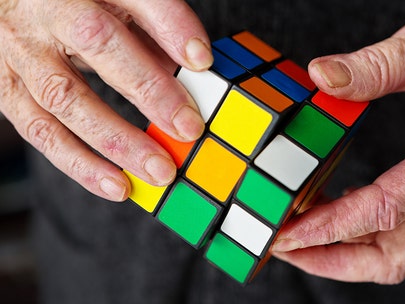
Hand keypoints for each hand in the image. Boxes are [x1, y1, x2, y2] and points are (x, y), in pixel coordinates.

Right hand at [0, 0, 211, 200]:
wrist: (14, 2)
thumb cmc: (77, 3)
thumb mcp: (118, 2)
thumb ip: (154, 27)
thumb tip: (194, 65)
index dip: (171, 28)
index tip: (202, 61)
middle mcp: (45, 12)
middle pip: (97, 44)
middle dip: (148, 90)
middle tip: (188, 128)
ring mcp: (19, 52)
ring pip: (64, 98)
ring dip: (116, 141)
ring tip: (158, 171)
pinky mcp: (5, 88)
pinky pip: (40, 130)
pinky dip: (80, 163)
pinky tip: (116, 185)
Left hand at [272, 0, 404, 282]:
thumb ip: (375, 66)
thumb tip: (322, 76)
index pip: (388, 210)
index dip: (334, 226)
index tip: (291, 233)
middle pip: (396, 254)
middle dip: (336, 260)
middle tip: (286, 247)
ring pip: (402, 248)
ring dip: (348, 252)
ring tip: (302, 236)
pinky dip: (367, 231)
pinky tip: (339, 209)